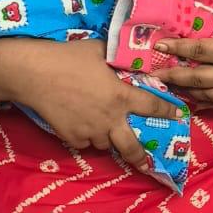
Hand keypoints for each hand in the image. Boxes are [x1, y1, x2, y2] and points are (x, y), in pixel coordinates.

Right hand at [8, 38, 187, 172]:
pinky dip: (85, 135)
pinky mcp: (72, 137)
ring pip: (105, 142)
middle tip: (147, 162)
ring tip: (101, 127)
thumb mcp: (99, 50)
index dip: (167, 110)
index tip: (177, 115)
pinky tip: (79, 122)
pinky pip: (84, 141)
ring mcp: (91, 131)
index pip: (152, 106)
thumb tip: (127, 52)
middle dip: (141, 157)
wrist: (35, 74)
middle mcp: (110, 118)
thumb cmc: (68, 57)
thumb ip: (117, 57)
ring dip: (107, 136)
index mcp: (121, 96)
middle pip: (131, 147)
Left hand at [152, 0, 212, 108]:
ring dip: (185, 91)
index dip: (176, 47)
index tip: (159, 45)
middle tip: (152, 74)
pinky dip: (204, 102)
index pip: (197, 50)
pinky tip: (192, 99)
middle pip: (195, 78)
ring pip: (205, 95)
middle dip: (171, 76)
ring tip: (168, 86)